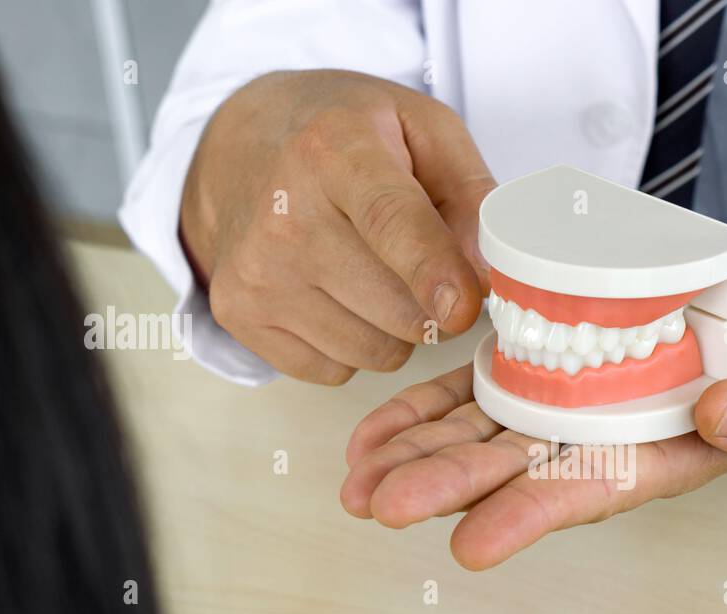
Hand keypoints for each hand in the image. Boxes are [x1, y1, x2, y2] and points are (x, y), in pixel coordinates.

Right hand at [180, 70, 495, 383]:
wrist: (239, 147)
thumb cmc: (342, 137)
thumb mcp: (421, 129)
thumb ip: (471, 195)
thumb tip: (487, 276)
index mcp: (334, 151)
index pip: (390, 222)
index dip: (433, 271)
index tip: (465, 307)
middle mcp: (284, 217)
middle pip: (398, 309)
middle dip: (434, 304)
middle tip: (423, 266)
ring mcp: (256, 274)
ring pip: (375, 352)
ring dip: (396, 329)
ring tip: (374, 273)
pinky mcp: (240, 316)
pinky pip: (336, 370)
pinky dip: (352, 345)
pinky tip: (336, 294)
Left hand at [339, 285, 726, 568]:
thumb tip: (725, 415)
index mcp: (656, 458)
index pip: (585, 492)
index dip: (529, 517)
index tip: (471, 544)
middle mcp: (597, 442)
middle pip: (512, 470)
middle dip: (445, 486)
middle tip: (377, 505)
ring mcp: (564, 408)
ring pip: (479, 435)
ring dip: (418, 455)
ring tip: (355, 481)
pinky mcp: (542, 369)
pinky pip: (474, 393)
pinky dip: (424, 411)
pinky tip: (373, 436)